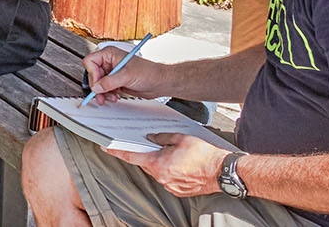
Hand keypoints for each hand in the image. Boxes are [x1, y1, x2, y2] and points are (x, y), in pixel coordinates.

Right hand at [82, 45, 159, 104]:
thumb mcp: (127, 76)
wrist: (159, 82)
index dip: (92, 73)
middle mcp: (109, 62)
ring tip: (109, 97)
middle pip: (93, 74)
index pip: (91, 61)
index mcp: (110, 54)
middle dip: (97, 86)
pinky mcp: (116, 82)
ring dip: (102, 92)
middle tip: (101, 94)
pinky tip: (114, 97)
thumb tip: (96, 87)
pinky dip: (107, 94)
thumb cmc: (148, 72)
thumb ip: (109, 82)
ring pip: (98, 83)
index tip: (98, 83)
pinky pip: (105, 89)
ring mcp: (112, 72)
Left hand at [109, 133, 228, 197]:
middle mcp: (161, 177)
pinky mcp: (178, 190)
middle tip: (150, 144)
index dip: (117, 151)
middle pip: (145, 163)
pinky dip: (168, 170)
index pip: (132, 156)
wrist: (223, 172)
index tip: (105, 147)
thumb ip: (162, 137)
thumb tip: (150, 137)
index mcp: (159, 163)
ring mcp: (169, 185)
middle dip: (145, 153)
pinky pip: (166, 178)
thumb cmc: (205, 155)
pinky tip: (178, 163)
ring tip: (172, 153)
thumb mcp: (181, 138)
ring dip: (159, 162)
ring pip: (156, 171)